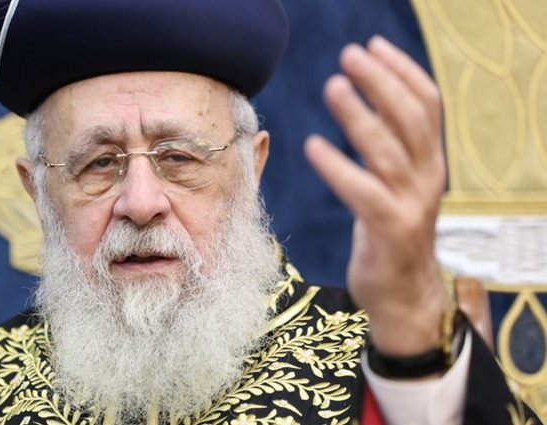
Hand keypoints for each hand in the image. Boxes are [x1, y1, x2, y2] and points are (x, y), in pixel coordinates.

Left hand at [304, 36, 447, 355]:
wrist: (404, 294)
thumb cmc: (390, 232)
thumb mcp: (396, 184)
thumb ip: (389, 149)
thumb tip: (363, 103)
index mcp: (430, 162)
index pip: (426, 105)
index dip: (402, 71)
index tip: (373, 46)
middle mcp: (428, 177)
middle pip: (410, 118)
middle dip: (380, 81)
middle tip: (349, 56)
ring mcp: (411, 204)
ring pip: (388, 150)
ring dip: (359, 114)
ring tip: (333, 87)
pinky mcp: (390, 230)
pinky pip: (363, 192)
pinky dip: (338, 166)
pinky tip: (313, 146)